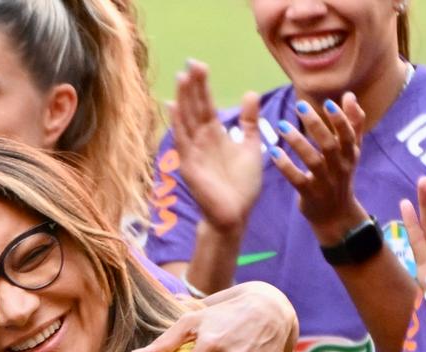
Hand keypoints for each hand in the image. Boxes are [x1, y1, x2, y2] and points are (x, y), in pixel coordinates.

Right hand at [170, 60, 262, 232]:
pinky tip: (174, 107)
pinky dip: (178, 124)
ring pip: (186, 120)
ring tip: (181, 77)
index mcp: (214, 134)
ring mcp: (193, 151)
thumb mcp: (251, 146)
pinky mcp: (189, 165)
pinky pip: (182, 141)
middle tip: (190, 63)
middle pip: (194, 107)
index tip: (198, 65)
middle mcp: (200, 139)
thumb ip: (250, 122)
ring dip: (183, 99)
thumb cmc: (241, 184)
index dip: (202, 86)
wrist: (235, 214)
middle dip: (192, 86)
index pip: (206, 104)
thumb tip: (251, 93)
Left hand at [269, 93, 368, 238]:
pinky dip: (286, 166)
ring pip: (313, 161)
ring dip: (298, 143)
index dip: (340, 119)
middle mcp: (340, 168)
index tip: (328, 102)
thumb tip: (350, 96)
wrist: (336, 215)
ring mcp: (325, 182)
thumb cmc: (341, 175)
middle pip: (330, 145)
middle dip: (316, 125)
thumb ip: (353, 124)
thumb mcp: (351, 152)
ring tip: (282, 126)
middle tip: (300, 105)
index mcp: (349, 155)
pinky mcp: (310, 195)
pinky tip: (274, 152)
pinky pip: (297, 180)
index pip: (348, 134)